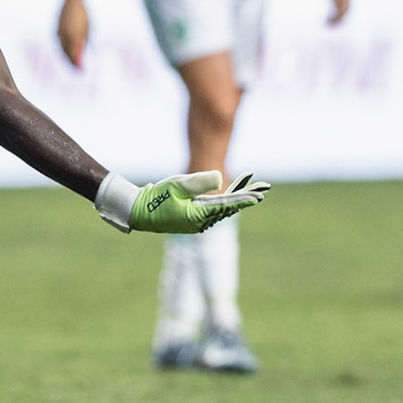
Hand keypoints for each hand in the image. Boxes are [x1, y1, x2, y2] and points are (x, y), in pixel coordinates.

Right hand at [57, 0, 88, 67]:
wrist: (72, 0)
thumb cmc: (84, 14)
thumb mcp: (88, 29)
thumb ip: (85, 42)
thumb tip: (84, 54)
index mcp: (74, 34)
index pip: (75, 54)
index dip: (78, 64)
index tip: (83, 71)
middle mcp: (65, 35)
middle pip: (67, 54)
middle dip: (72, 64)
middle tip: (79, 72)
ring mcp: (59, 33)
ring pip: (61, 50)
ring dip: (67, 59)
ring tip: (73, 66)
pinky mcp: (56, 31)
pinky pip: (59, 44)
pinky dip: (63, 52)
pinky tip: (68, 56)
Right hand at [95, 170, 271, 233]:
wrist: (138, 211)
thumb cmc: (156, 197)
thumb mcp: (178, 185)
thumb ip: (200, 182)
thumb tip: (221, 180)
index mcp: (199, 215)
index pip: (227, 205)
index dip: (244, 199)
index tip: (259, 196)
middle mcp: (201, 222)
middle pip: (229, 207)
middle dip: (246, 196)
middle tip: (264, 188)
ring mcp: (197, 222)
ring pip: (222, 208)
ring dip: (237, 197)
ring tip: (253, 188)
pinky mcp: (192, 218)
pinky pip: (213, 209)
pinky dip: (225, 201)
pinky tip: (231, 194)